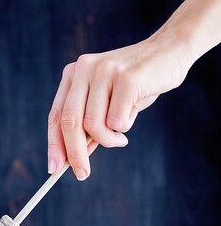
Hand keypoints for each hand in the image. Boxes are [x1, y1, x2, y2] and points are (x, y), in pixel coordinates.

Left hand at [47, 34, 190, 179]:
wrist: (170, 51)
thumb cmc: (136, 84)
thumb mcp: (107, 103)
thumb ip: (89, 126)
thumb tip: (73, 158)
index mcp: (73, 74)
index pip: (56, 115)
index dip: (54, 144)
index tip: (54, 168)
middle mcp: (84, 69)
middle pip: (70, 123)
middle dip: (75, 154)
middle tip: (82, 174)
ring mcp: (105, 71)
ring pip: (94, 126)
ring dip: (108, 140)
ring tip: (121, 138)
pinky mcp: (126, 78)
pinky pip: (117, 122)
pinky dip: (125, 128)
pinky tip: (135, 112)